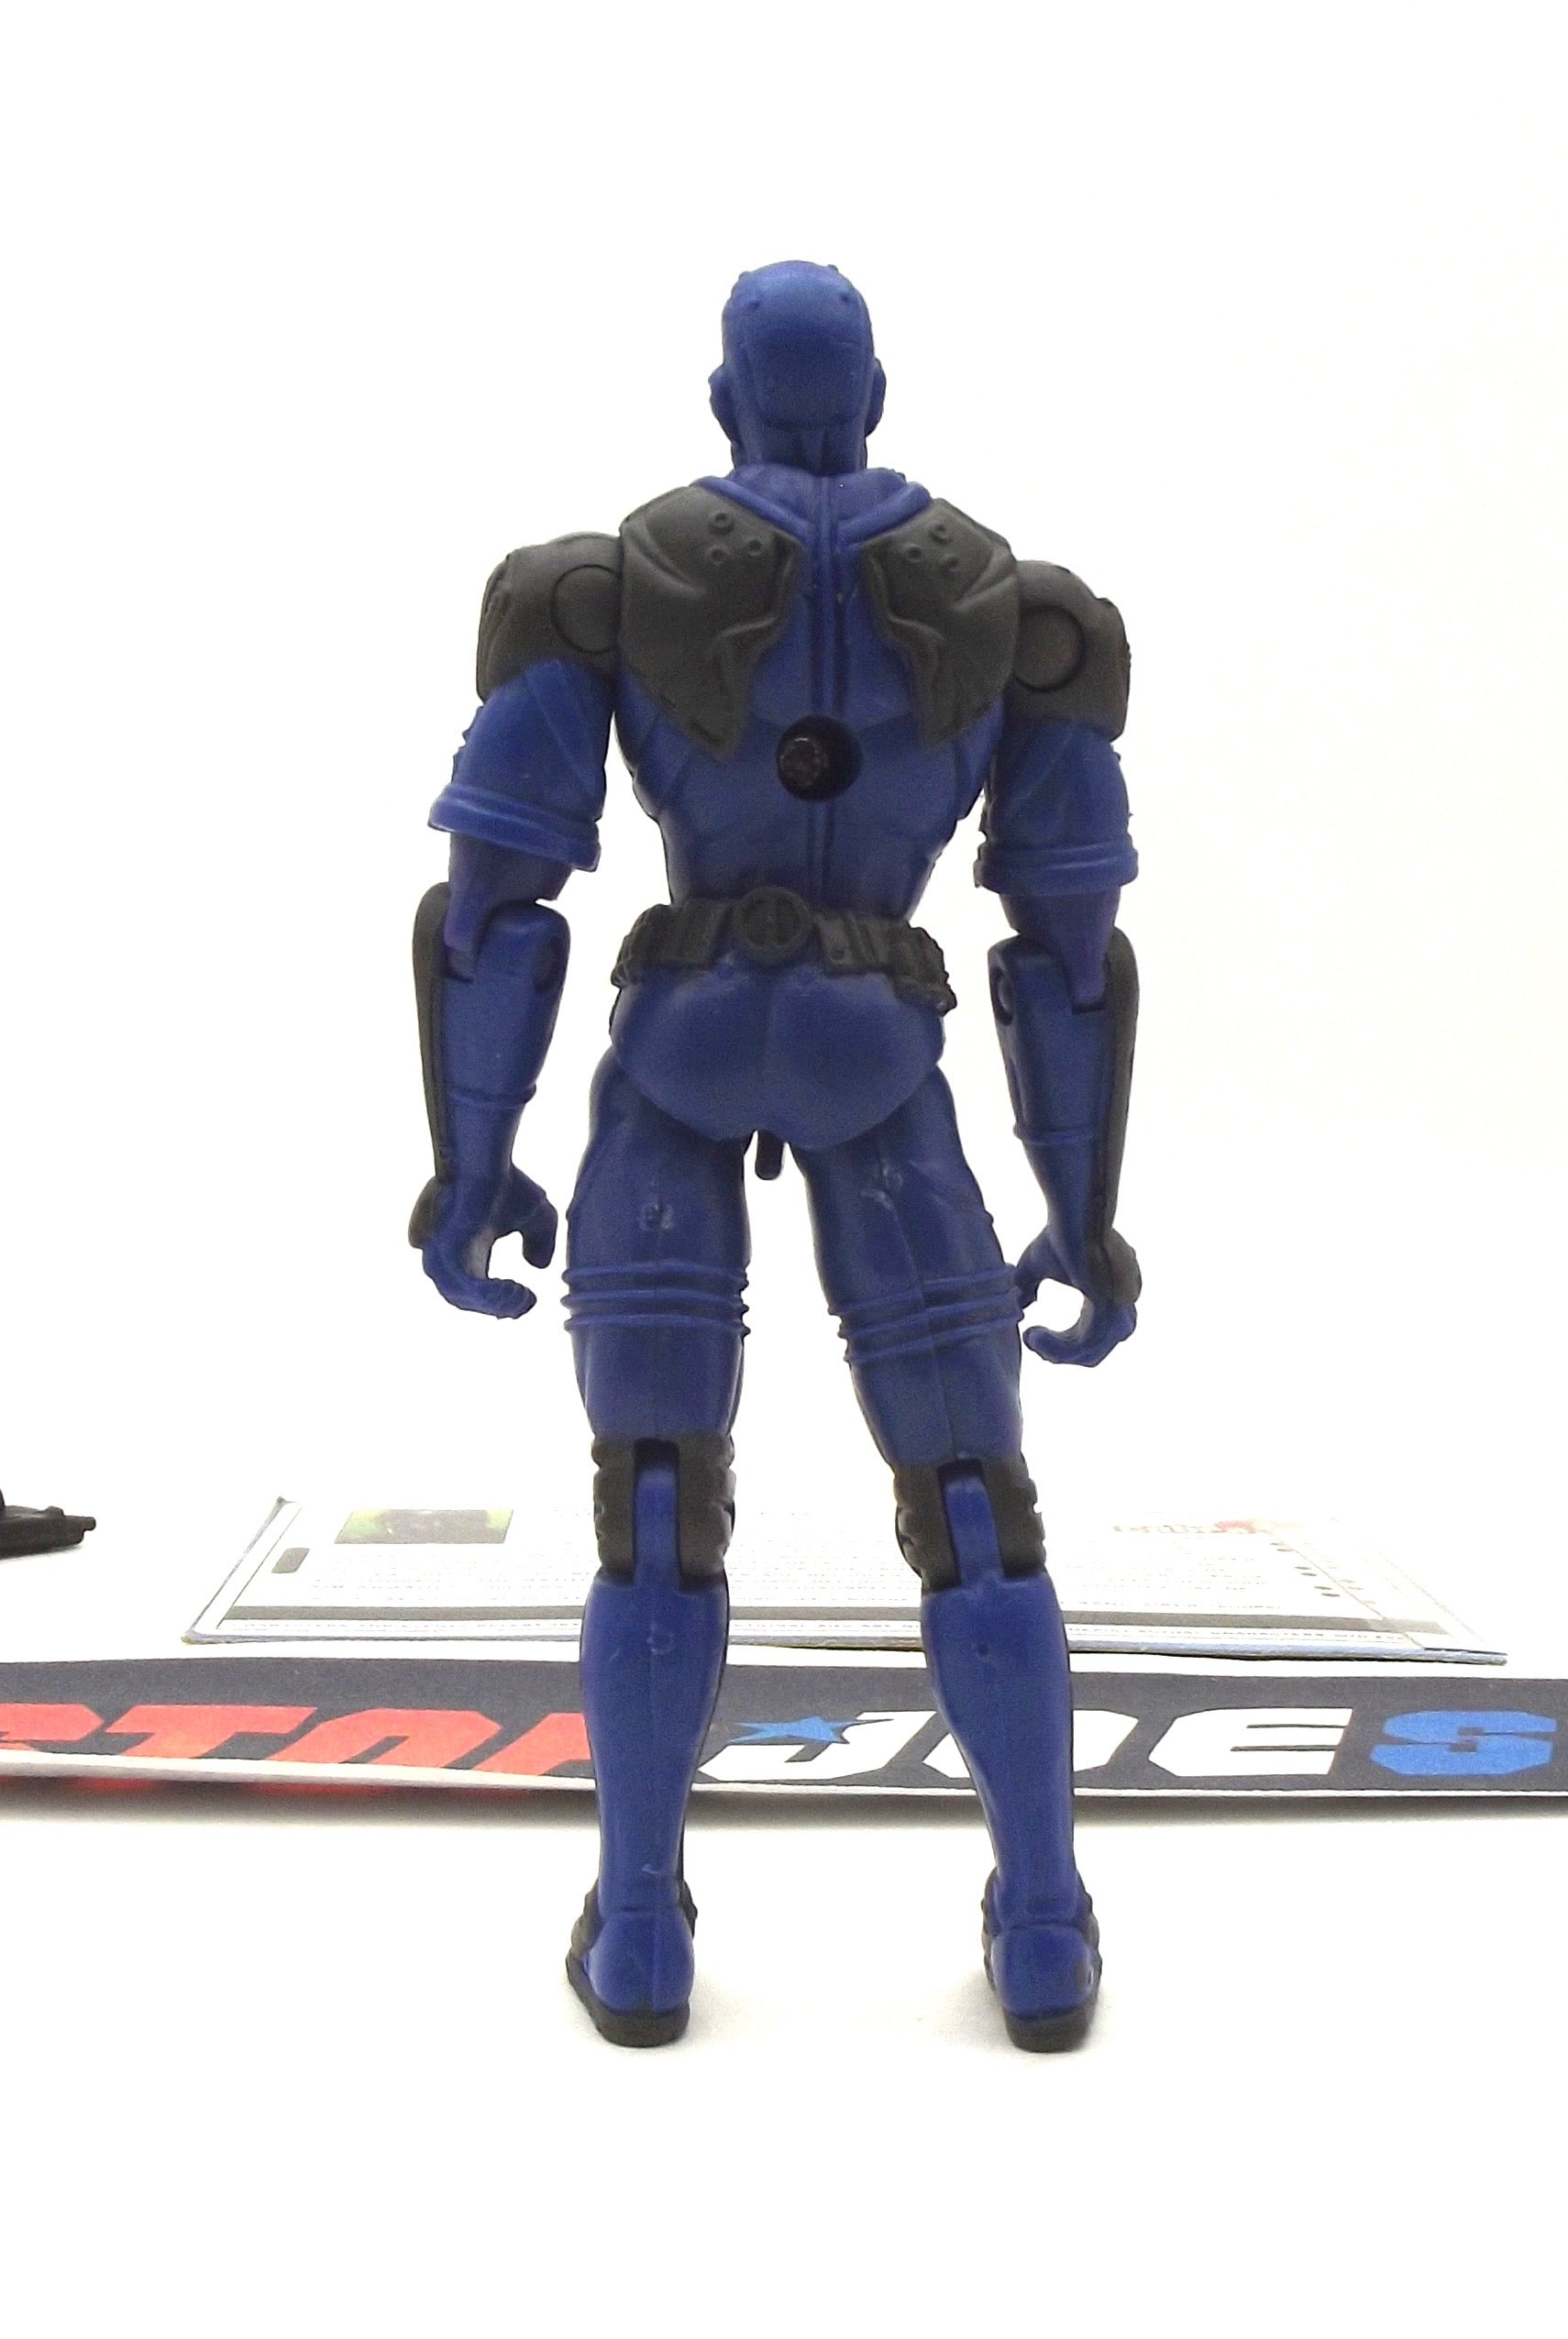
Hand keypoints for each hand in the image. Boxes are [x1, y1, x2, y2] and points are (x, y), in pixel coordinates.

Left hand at [409, 1167, 557, 1317]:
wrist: (483, 1159)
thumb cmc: (505, 1182)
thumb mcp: (536, 1216)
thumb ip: (540, 1241)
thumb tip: (537, 1265)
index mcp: (462, 1251)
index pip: (474, 1290)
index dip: (500, 1302)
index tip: (528, 1299)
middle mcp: (445, 1256)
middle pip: (465, 1298)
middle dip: (499, 1307)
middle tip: (525, 1302)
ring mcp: (439, 1255)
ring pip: (462, 1296)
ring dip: (496, 1304)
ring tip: (522, 1298)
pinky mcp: (441, 1251)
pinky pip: (461, 1286)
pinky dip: (488, 1295)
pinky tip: (514, 1291)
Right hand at [1015, 1224, 1138, 1368]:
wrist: (1075, 1212)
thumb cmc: (1060, 1232)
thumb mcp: (1037, 1265)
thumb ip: (1029, 1286)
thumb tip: (1020, 1305)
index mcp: (1112, 1295)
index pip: (1096, 1337)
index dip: (1064, 1345)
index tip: (1034, 1335)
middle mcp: (1121, 1304)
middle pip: (1096, 1351)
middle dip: (1061, 1353)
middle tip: (1033, 1341)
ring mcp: (1119, 1305)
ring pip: (1091, 1352)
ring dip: (1057, 1353)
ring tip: (1032, 1339)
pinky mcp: (1110, 1304)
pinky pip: (1085, 1343)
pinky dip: (1057, 1346)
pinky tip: (1033, 1334)